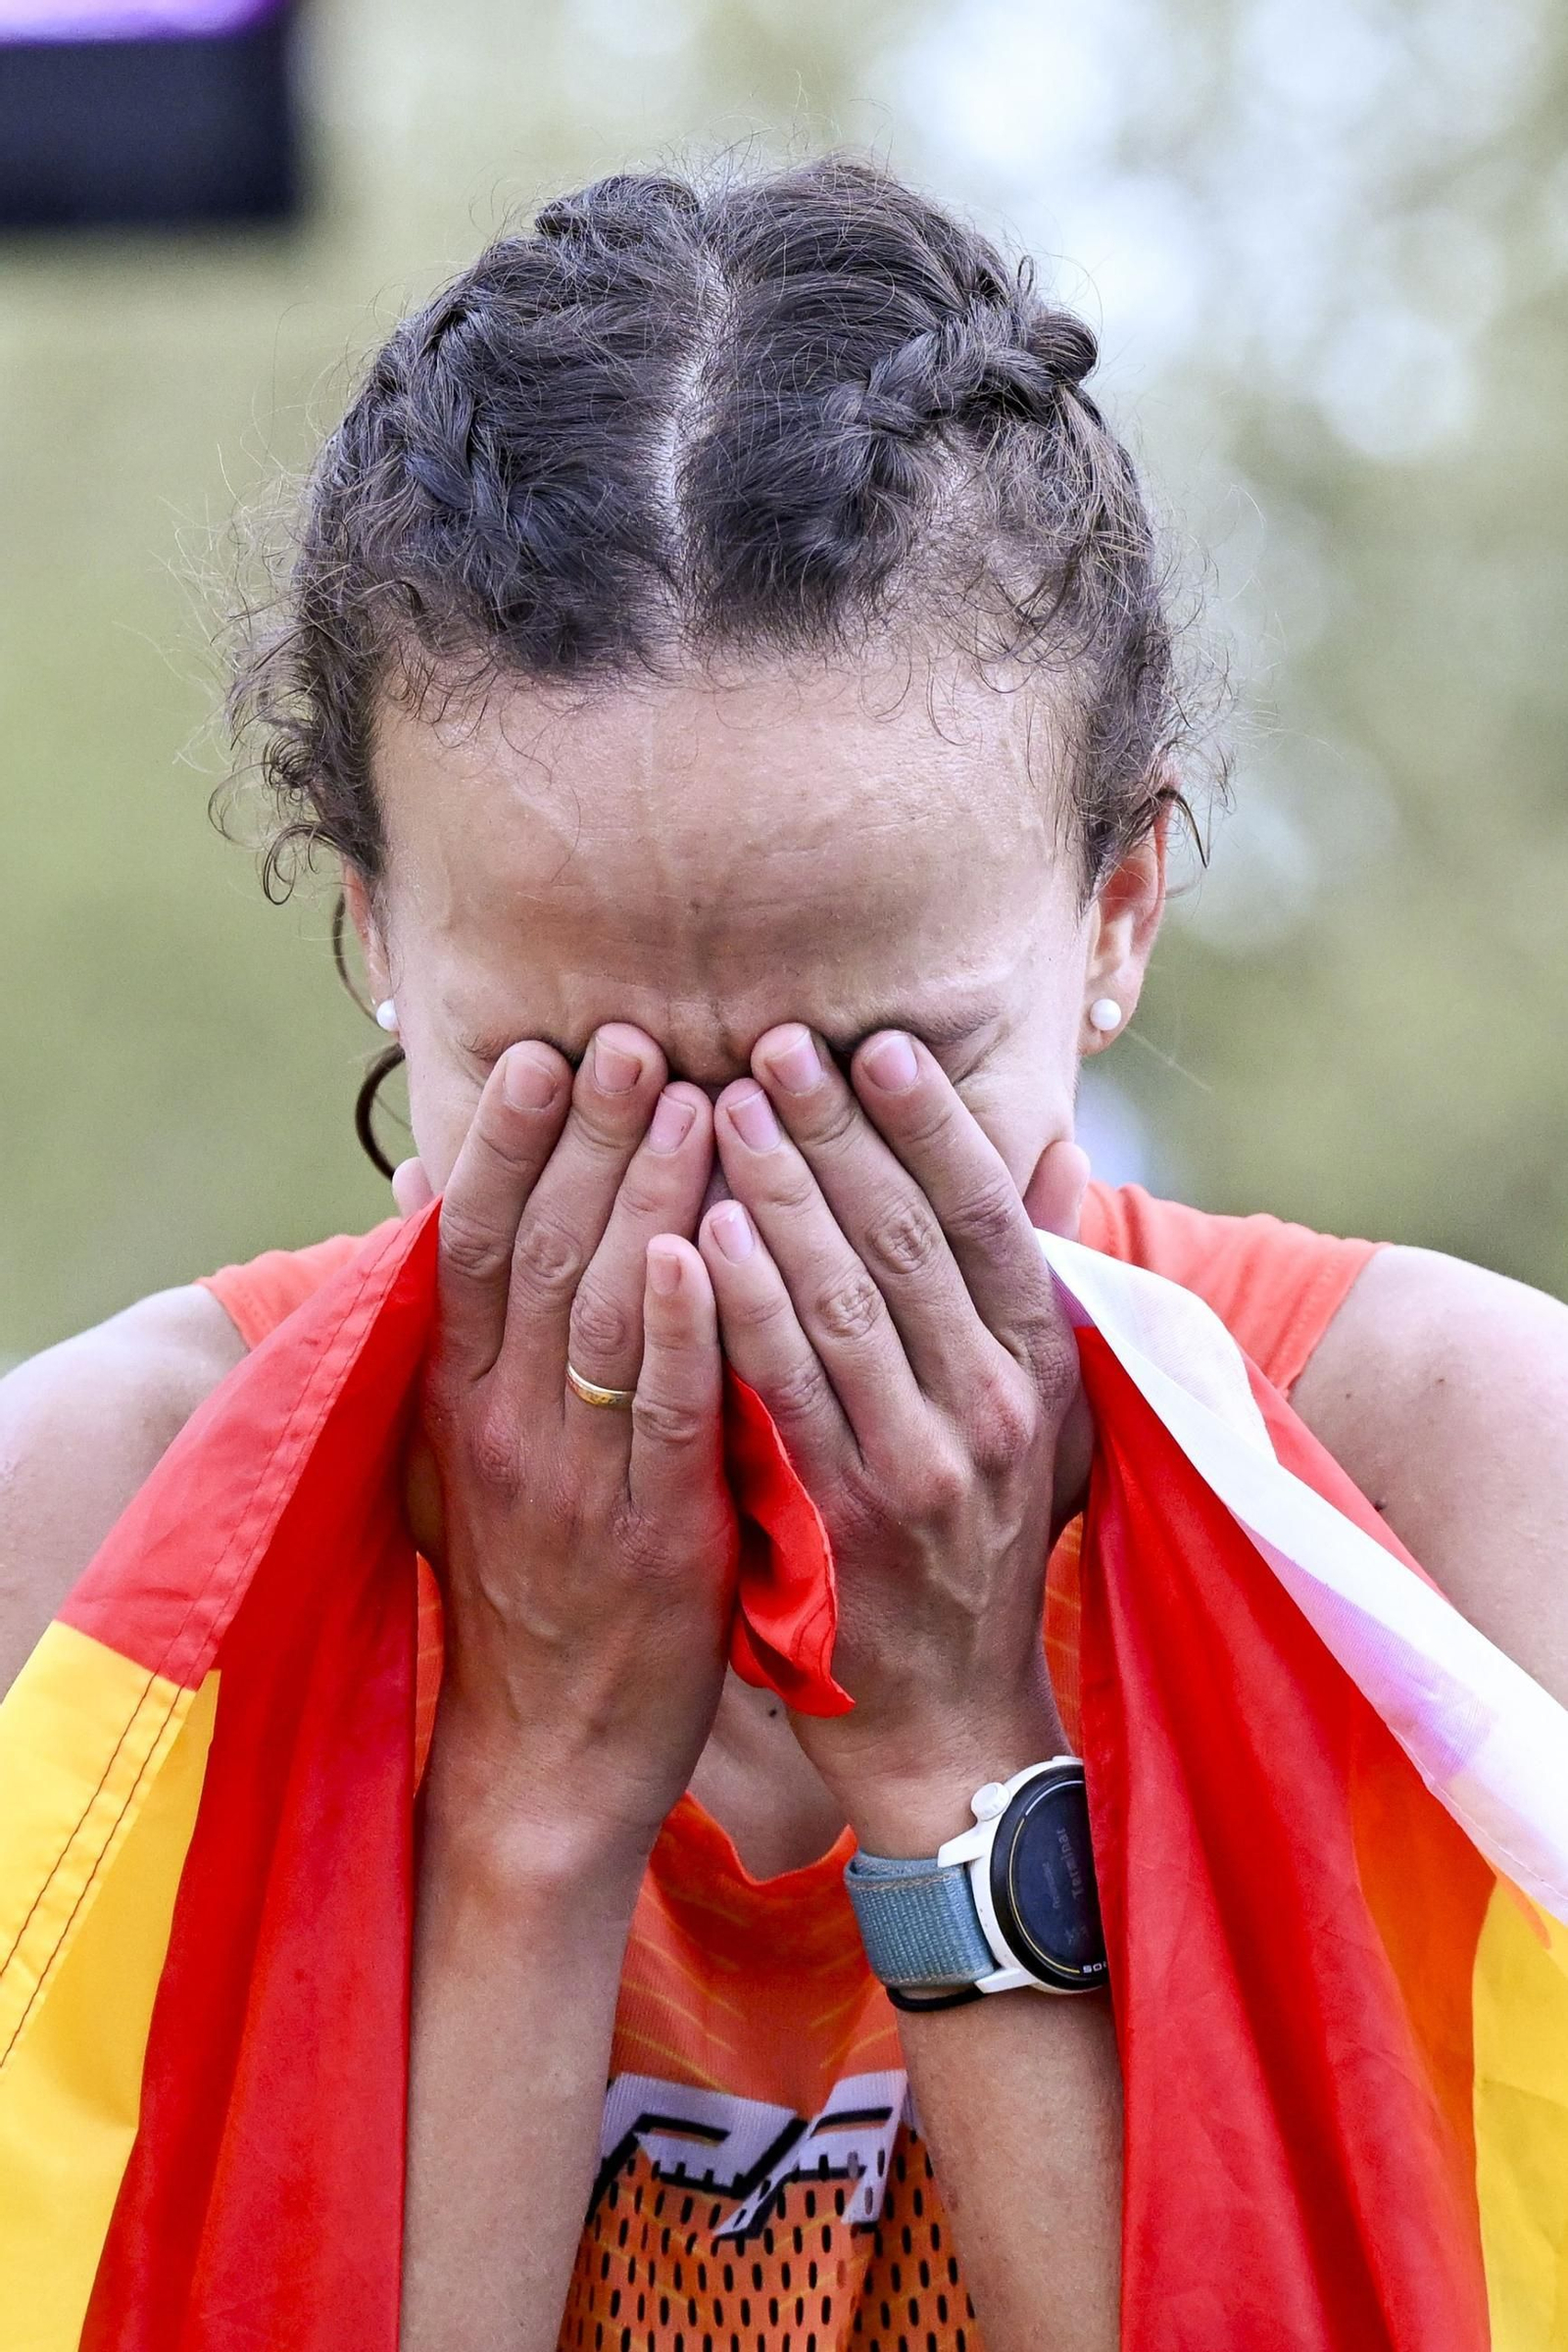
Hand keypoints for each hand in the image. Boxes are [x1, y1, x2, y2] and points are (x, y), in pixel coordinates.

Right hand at [407, 1025, 737, 1877]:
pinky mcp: (652, 1540)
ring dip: (645, 1201)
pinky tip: (699, 1250)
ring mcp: (574, 1483)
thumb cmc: (518, 1581)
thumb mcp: (454, 1448)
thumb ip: (451, 1322)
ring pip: (602, 1314)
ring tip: (693, 1099)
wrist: (546, 1752)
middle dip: (589, 1141)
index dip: (507, 1143)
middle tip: (633, 1038)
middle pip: (539, 1253)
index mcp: (457, 1399)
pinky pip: (662, 1417)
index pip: (471, 1242)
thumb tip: (412, 1181)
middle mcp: (501, 1427)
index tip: (548, 1052)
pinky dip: (677, 1329)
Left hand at [698, 1024, 1090, 1855]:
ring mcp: (915, 1466)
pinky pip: (781, 1390)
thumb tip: (1058, 1148)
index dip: (933, 1125)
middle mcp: (992, 1409)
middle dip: (836, 1133)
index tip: (876, 1044)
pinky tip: (695, 1233)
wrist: (947, 1717)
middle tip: (770, 1045)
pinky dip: (739, 1306)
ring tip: (720, 1106)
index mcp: (1041, 1368)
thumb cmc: (983, 1541)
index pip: (986, 1218)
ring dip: (779, 1195)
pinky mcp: (836, 1519)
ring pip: (841, 1300)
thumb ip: (1040, 1281)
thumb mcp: (1047, 1415)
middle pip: (906, 1239)